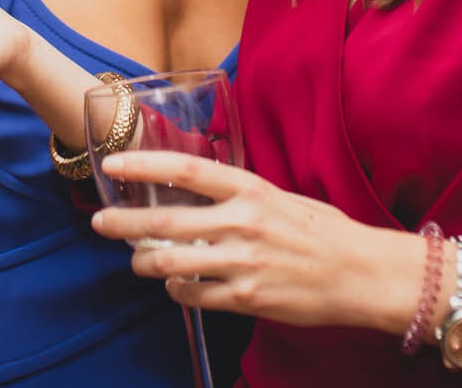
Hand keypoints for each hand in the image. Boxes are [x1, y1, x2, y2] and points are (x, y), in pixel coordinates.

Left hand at [91, 150, 414, 329]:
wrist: (362, 274)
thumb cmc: (323, 231)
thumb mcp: (279, 198)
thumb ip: (238, 195)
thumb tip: (196, 193)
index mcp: (251, 189)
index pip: (187, 168)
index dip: (145, 165)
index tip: (113, 164)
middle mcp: (242, 222)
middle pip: (165, 220)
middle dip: (124, 223)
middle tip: (100, 223)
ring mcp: (243, 262)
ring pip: (172, 263)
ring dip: (146, 263)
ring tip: (138, 261)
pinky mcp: (246, 298)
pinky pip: (193, 295)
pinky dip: (177, 290)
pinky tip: (177, 286)